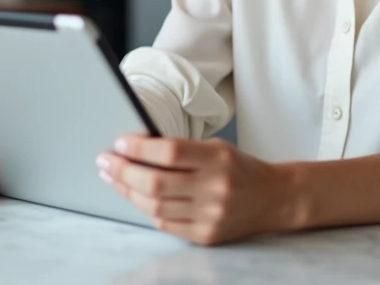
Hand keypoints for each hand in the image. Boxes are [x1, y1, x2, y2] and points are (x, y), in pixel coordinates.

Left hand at [97, 135, 295, 245]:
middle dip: (123, 171)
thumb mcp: (216, 148)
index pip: (170, 151)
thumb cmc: (240, 168)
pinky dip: (147, 209)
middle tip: (105, 161)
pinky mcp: (207, 236)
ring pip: (155, 206)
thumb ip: (182, 149)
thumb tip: (135, 148)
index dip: (139, 147)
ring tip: (113, 177)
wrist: (274, 198)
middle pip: (156, 182)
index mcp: (218, 159)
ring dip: (127, 191)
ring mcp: (211, 215)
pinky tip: (136, 197)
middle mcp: (215, 188)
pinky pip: (166, 224)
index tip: (119, 143)